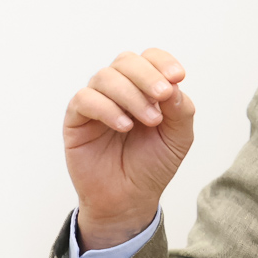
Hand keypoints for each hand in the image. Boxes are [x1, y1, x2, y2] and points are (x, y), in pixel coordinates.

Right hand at [63, 48, 194, 249]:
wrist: (130, 199)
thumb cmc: (153, 165)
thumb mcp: (178, 137)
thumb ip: (181, 110)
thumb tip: (173, 86)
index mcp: (144, 88)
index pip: (149, 58)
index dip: (162, 62)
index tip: (178, 77)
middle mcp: (119, 90)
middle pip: (126, 61)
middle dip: (148, 75)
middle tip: (163, 95)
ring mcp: (96, 102)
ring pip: (105, 77)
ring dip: (131, 94)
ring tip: (150, 120)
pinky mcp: (76, 120)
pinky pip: (84, 99)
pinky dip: (107, 108)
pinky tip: (124, 125)